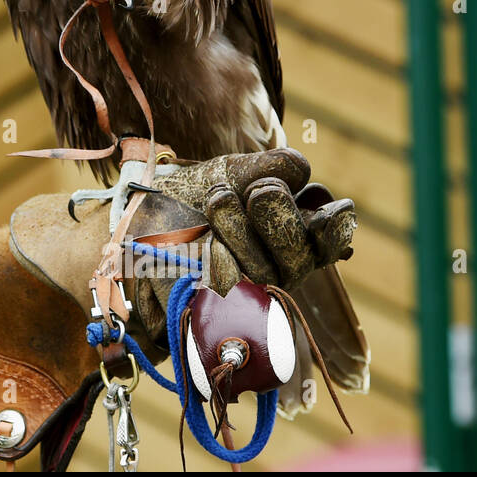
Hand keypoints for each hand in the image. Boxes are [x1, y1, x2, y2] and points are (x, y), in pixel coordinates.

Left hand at [128, 148, 356, 344]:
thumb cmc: (194, 197)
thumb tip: (303, 169)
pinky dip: (216, 258)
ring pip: (263, 271)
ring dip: (239, 229)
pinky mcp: (214, 310)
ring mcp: (248, 293)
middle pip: (300, 255)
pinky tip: (204, 243)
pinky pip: (226, 290)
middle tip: (258, 191)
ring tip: (217, 200)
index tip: (331, 212)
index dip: (336, 230)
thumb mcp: (233, 171)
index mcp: (293, 234)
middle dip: (279, 217)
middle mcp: (279, 269)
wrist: (141, 221)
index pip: (332, 240)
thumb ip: (270, 166)